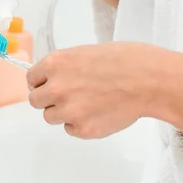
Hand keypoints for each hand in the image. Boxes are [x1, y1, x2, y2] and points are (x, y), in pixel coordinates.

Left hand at [27, 42, 177, 138]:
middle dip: (49, 99)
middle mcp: (56, 87)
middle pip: (36, 101)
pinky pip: (70, 130)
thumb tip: (51, 78)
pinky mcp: (83, 129)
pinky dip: (80, 125)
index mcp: (55, 64)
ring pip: (51, 117)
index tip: (50, 85)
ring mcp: (68, 110)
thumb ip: (64, 68)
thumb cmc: (125, 61)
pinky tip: (98, 112)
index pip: (31, 79)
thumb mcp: (85, 53)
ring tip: (87, 103)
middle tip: (69, 96)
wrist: (151, 80)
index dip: (42, 82)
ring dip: (63, 113)